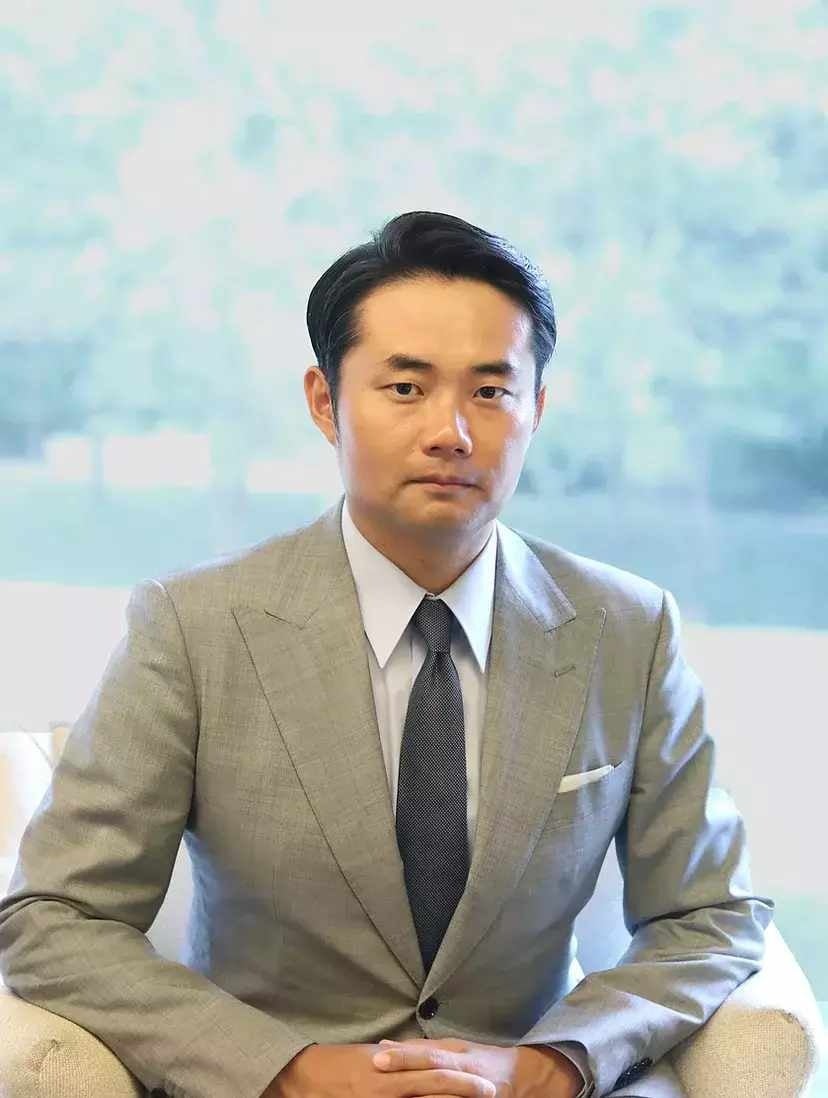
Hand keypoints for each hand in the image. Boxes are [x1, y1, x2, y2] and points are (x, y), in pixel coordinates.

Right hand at [261, 1040, 496, 1097]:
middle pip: (436, 1090)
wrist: (305, 1079)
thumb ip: (399, 1060)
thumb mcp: (372, 1058)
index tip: (485, 1082)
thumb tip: (423, 1060)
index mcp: (392, 1068)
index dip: (463, 1078)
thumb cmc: (339, 1065)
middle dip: (466, 1092)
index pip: (436, 1073)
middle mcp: (389, 1088)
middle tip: (491, 1093)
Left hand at [373, 1038, 583, 1097]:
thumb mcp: (454, 1048)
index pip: (427, 1054)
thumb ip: (421, 1048)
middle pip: (431, 1075)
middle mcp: (463, 1074)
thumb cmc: (480, 1061)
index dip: (403, 1056)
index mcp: (457, 1056)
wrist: (521, 1078)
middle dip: (405, 1074)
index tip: (377, 1057)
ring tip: (390, 1097)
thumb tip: (384, 1046)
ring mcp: (470, 1095)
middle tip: (376, 1071)